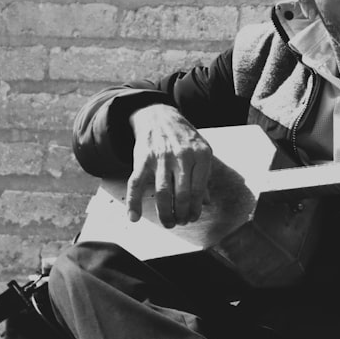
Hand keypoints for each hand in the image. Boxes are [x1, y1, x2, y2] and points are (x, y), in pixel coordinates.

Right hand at [127, 104, 212, 227]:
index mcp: (201, 154)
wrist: (159, 116)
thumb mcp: (201, 150)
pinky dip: (133, 203)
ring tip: (169, 223)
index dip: (196, 208)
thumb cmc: (184, 137)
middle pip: (182, 194)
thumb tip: (206, 202)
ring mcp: (161, 157)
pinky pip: (136, 184)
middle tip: (181, 222)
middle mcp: (182, 156)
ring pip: (163, 193)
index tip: (193, 217)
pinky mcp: (142, 159)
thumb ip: (204, 175)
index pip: (199, 189)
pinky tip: (134, 217)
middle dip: (182, 214)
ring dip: (166, 213)